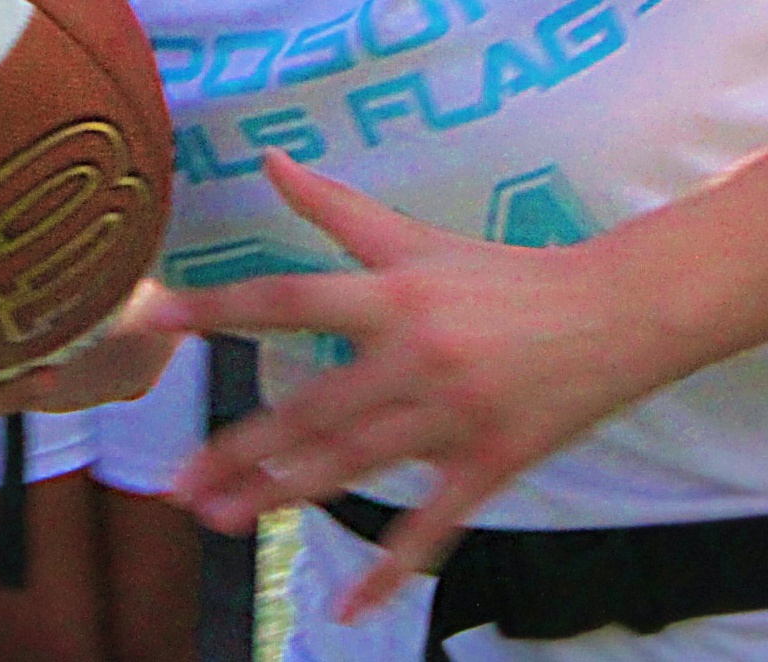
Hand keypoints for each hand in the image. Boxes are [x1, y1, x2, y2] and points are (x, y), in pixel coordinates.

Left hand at [139, 152, 667, 623]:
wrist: (615, 312)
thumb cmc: (504, 275)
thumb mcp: (419, 237)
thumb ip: (337, 206)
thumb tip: (271, 159)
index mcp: (394, 293)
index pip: (289, 300)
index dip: (219, 309)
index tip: (152, 320)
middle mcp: (416, 354)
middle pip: (310, 408)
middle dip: (240, 450)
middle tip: (177, 487)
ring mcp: (452, 415)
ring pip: (353, 465)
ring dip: (283, 497)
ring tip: (221, 521)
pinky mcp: (489, 463)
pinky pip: (431, 526)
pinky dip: (390, 571)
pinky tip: (349, 607)